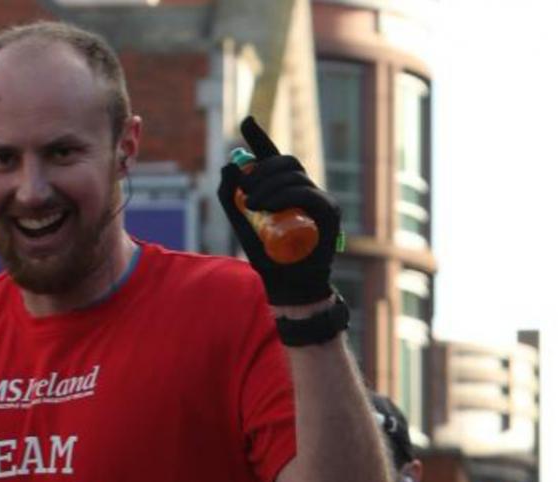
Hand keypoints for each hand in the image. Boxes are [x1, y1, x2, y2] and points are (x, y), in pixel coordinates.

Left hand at [216, 116, 341, 305]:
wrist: (287, 284)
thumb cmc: (266, 256)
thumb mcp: (240, 223)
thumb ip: (230, 196)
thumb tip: (228, 165)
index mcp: (284, 188)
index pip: (273, 156)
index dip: (259, 136)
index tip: (245, 121)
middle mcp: (304, 189)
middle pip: (284, 161)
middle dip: (261, 170)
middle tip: (245, 192)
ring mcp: (319, 198)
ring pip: (294, 174)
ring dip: (269, 185)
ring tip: (253, 205)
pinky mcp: (329, 211)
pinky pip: (307, 192)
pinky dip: (287, 194)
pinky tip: (271, 206)